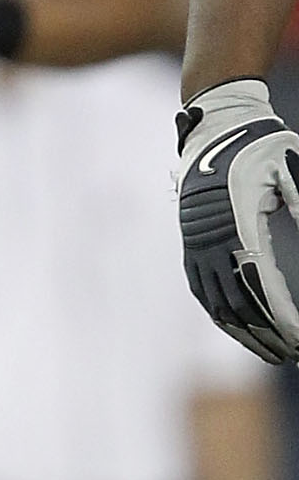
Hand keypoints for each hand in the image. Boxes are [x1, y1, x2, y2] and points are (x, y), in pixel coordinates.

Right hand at [177, 78, 298, 363]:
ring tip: (272, 353)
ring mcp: (195, 243)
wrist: (216, 126)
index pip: (259, 285)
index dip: (280, 319)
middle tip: (295, 354)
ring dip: (245, 333)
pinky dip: (220, 316)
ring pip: (216, 303)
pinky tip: (239, 329)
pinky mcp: (190, 244)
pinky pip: (202, 291)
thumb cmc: (260, 144)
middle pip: (237, 303)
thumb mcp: (292, 167)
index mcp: (237, 220)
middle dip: (267, 335)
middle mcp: (210, 238)